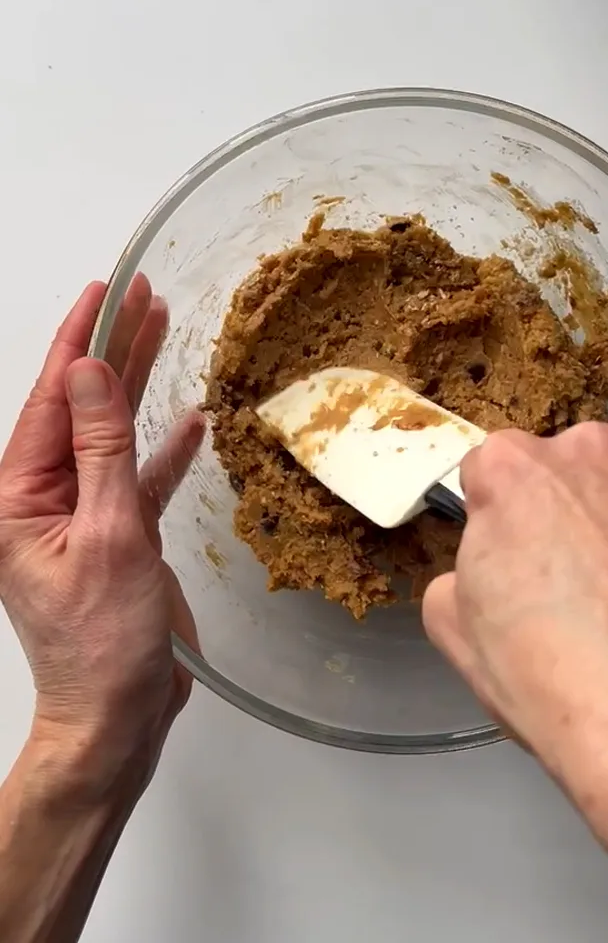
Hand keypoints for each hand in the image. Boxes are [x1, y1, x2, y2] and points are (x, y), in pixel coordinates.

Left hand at [0, 277, 204, 794]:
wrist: (115, 716)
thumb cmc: (101, 642)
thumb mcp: (108, 536)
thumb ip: (102, 450)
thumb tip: (87, 374)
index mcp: (18, 498)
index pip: (49, 401)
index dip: (77, 340)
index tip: (104, 291)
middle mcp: (44, 500)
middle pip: (81, 409)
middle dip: (111, 350)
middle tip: (143, 296)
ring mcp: (82, 518)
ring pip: (112, 436)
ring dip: (139, 388)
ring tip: (164, 332)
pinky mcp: (117, 538)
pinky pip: (139, 480)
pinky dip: (163, 451)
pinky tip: (188, 421)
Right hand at [424, 424, 607, 941]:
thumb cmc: (562, 692)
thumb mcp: (454, 631)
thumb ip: (459, 573)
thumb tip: (483, 572)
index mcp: (519, 472)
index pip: (490, 467)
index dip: (492, 516)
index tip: (503, 556)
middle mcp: (600, 459)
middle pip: (565, 473)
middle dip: (559, 517)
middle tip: (562, 590)